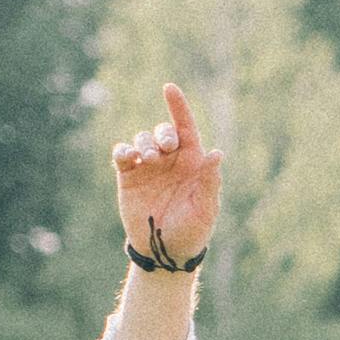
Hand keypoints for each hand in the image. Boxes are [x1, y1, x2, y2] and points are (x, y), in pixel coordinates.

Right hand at [111, 83, 222, 269]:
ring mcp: (148, 167)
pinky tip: (128, 156)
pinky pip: (122, 154)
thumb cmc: (191, 230)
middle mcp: (170, 160)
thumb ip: (209, 181)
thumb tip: (216, 153)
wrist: (165, 251)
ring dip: (144, 143)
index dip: (179, 107)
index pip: (186, 128)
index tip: (169, 88)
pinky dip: (123, 150)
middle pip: (164, 131)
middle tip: (164, 147)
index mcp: (192, 163)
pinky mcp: (128, 176)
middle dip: (163, 133)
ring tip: (148, 158)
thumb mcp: (205, 208)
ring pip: (142, 139)